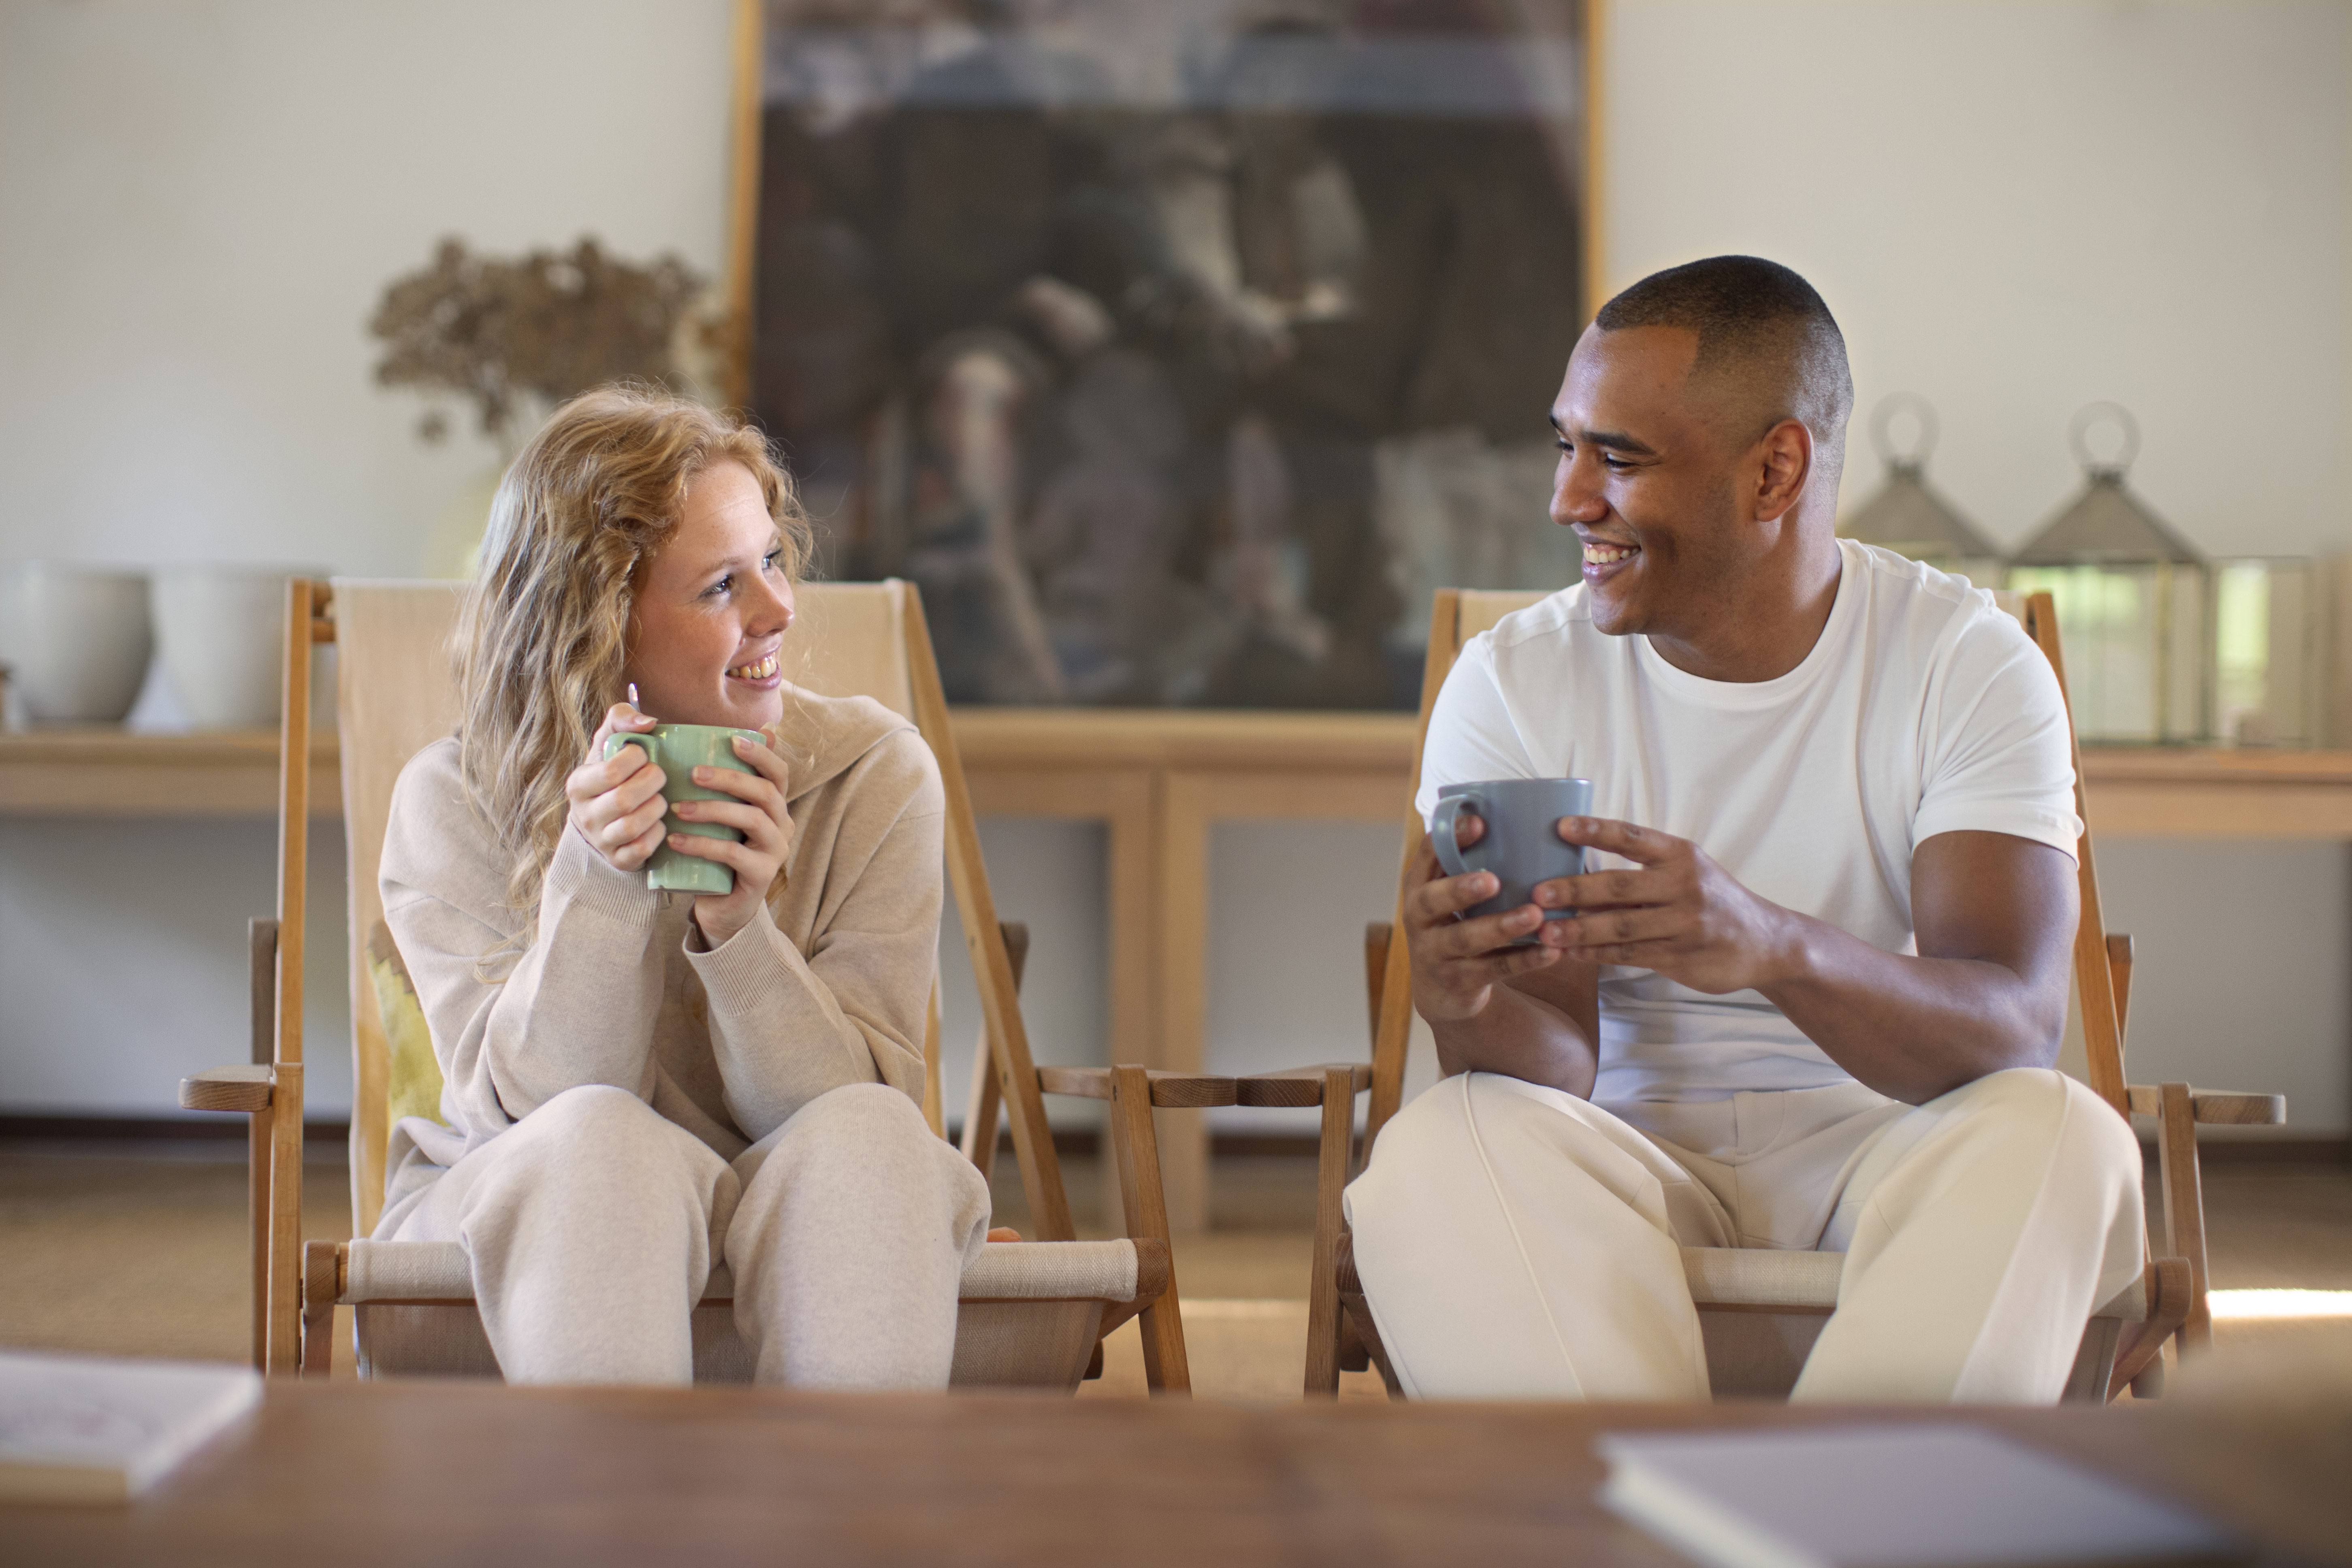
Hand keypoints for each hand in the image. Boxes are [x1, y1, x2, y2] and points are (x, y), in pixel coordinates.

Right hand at [563, 703, 665, 872]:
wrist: (603, 819)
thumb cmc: (611, 773)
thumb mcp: (609, 742)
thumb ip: (621, 719)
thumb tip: (648, 722)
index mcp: (578, 783)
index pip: (612, 770)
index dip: (638, 759)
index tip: (644, 756)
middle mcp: (584, 814)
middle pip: (624, 799)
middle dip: (652, 783)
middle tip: (659, 776)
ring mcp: (600, 840)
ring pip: (633, 826)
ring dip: (656, 808)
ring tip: (660, 798)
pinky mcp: (617, 859)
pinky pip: (642, 849)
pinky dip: (657, 834)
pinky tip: (658, 823)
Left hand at [669, 731, 793, 948]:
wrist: (722, 906)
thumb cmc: (718, 854)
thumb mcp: (722, 818)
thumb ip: (723, 786)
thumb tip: (722, 741)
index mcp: (775, 806)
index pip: (778, 772)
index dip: (761, 754)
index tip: (732, 739)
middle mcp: (782, 825)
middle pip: (765, 792)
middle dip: (729, 778)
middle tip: (693, 773)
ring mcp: (775, 851)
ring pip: (752, 819)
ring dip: (713, 810)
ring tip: (678, 809)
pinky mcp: (762, 875)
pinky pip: (734, 854)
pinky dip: (702, 845)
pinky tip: (676, 841)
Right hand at [1403, 811, 1560, 1024]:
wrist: (1442, 989)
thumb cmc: (1457, 922)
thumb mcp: (1451, 893)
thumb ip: (1472, 863)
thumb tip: (1526, 816)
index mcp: (1419, 885)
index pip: (1427, 855)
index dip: (1451, 838)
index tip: (1480, 822)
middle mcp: (1419, 917)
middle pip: (1434, 901)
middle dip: (1461, 889)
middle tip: (1494, 879)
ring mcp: (1435, 952)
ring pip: (1467, 939)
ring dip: (1501, 926)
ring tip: (1535, 915)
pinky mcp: (1458, 982)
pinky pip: (1493, 970)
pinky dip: (1524, 961)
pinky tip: (1551, 951)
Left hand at [1532, 818, 1800, 994]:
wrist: (1766, 942)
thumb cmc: (1713, 901)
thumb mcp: (1686, 873)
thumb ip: (1640, 872)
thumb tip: (1576, 872)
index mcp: (1681, 856)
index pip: (1633, 838)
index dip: (1597, 831)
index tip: (1562, 827)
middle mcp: (1683, 886)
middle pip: (1619, 886)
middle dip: (1575, 890)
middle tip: (1537, 894)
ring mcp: (1683, 924)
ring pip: (1621, 927)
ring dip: (1578, 930)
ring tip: (1544, 932)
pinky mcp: (1681, 957)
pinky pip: (1630, 955)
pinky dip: (1597, 954)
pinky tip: (1570, 953)